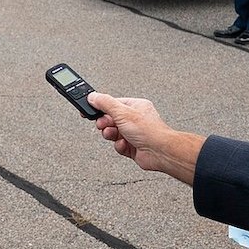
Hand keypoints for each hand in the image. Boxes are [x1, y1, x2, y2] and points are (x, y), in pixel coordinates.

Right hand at [87, 92, 204, 183]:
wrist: (160, 152)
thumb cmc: (149, 131)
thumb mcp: (122, 112)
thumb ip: (105, 103)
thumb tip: (93, 96)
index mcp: (135, 106)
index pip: (112, 103)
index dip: (100, 107)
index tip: (88, 109)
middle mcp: (135, 119)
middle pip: (110, 119)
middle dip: (105, 124)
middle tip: (104, 125)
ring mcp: (133, 133)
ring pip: (112, 133)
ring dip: (111, 135)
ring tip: (115, 135)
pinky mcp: (132, 146)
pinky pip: (118, 145)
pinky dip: (119, 145)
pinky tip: (125, 144)